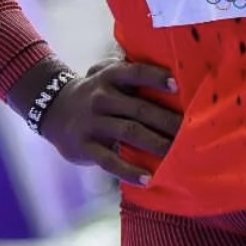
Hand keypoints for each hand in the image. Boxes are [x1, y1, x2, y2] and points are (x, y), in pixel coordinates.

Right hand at [41, 58, 181, 185]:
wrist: (53, 108)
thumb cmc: (97, 90)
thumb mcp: (106, 73)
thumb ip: (131, 70)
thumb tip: (171, 67)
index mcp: (110, 76)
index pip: (135, 73)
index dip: (156, 77)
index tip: (178, 85)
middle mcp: (101, 97)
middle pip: (139, 108)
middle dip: (167, 120)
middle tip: (191, 130)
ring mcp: (92, 123)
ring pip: (128, 133)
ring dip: (155, 144)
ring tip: (176, 154)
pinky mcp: (85, 146)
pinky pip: (109, 161)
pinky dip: (129, 170)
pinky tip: (147, 178)